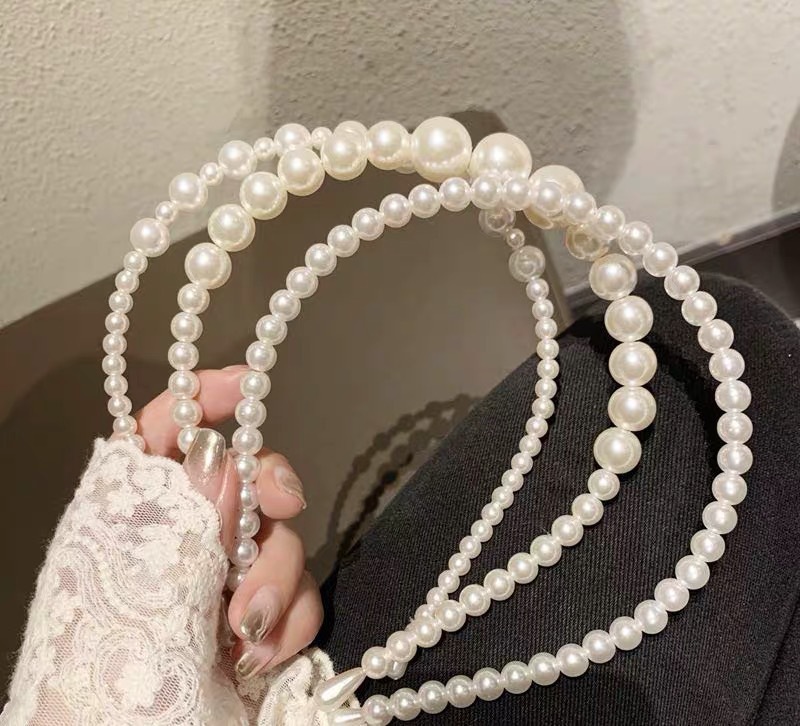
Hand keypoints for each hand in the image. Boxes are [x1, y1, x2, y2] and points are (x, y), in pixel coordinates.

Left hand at [133, 366, 321, 679]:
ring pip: (283, 537)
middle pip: (247, 475)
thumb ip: (182, 515)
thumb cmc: (104, 662)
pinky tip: (260, 654)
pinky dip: (292, 621)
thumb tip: (222, 455)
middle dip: (271, 489)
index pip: (167, 426)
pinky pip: (300, 595)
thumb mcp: (137, 577)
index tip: (248, 385)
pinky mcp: (259, 616)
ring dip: (277, 576)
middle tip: (282, 503)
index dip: (206, 395)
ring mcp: (226, 575)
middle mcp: (187, 532)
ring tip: (245, 628)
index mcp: (138, 507)